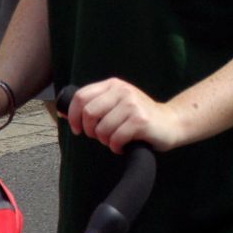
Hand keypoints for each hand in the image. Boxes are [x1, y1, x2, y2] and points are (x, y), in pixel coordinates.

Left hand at [68, 77, 185, 151]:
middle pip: (89, 113)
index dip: (74, 116)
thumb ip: (93, 105)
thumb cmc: (139, 117)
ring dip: (106, 141)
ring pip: (102, 130)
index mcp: (114, 85)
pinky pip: (115, 139)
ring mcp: (133, 105)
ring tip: (116, 140)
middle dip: (90, 131)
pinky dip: (117, 147)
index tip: (78, 129)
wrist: (171, 123)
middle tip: (100, 136)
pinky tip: (125, 145)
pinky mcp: (141, 120)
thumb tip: (61, 112)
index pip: (81, 97)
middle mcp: (124, 91)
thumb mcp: (116, 104)